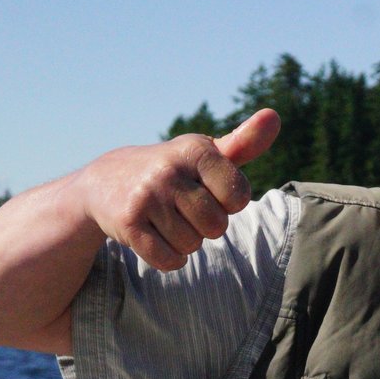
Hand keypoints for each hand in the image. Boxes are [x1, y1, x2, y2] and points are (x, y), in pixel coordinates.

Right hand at [77, 109, 281, 272]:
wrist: (105, 182)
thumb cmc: (173, 170)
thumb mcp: (205, 154)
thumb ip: (244, 144)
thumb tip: (274, 117)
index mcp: (195, 150)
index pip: (238, 197)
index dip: (227, 202)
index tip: (208, 190)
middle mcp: (169, 170)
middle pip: (216, 226)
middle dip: (205, 225)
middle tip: (183, 207)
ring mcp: (147, 196)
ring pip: (192, 245)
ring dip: (184, 241)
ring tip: (165, 218)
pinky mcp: (128, 223)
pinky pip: (169, 260)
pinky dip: (168, 258)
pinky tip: (155, 236)